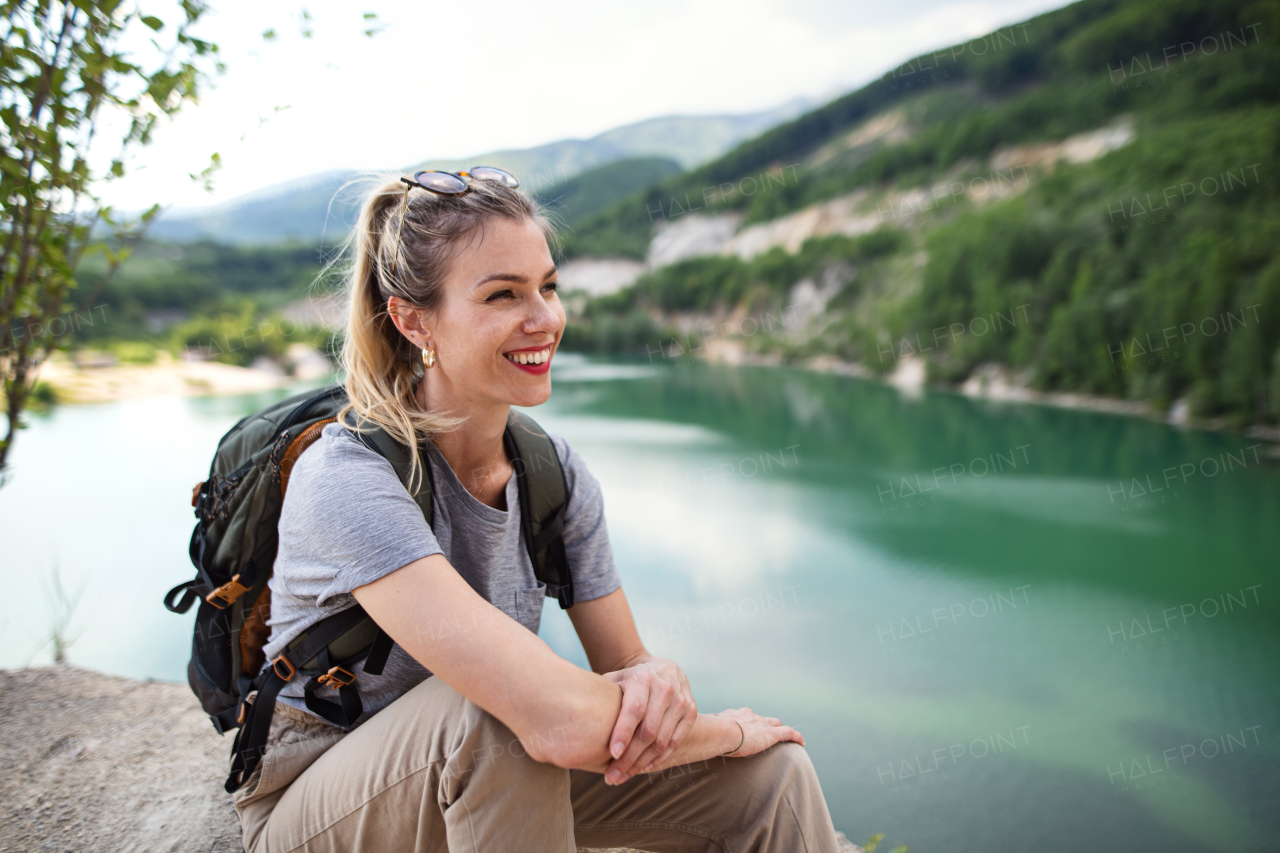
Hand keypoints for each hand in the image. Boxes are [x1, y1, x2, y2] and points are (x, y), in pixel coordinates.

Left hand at [601, 656, 696, 784]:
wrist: (663, 669)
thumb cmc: (630, 681)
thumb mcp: (615, 680)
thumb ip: (599, 695)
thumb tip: (572, 713)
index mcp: (643, 678)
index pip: (634, 710)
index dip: (623, 733)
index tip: (611, 754)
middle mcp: (665, 688)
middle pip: (648, 731)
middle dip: (629, 758)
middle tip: (611, 777)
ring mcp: (681, 701)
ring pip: (662, 741)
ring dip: (641, 764)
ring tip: (622, 777)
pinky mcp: (691, 712)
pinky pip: (675, 742)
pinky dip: (659, 759)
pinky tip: (642, 768)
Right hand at [713, 707, 804, 757]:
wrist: (722, 732)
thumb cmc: (711, 735)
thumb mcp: (706, 734)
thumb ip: (705, 738)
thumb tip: (693, 745)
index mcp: (734, 715)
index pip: (744, 717)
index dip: (747, 722)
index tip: (746, 728)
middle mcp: (749, 716)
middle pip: (762, 718)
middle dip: (765, 723)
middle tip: (766, 732)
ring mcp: (761, 724)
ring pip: (776, 723)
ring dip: (780, 729)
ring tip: (786, 737)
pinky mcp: (771, 734)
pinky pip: (788, 733)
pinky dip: (795, 736)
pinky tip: (802, 742)